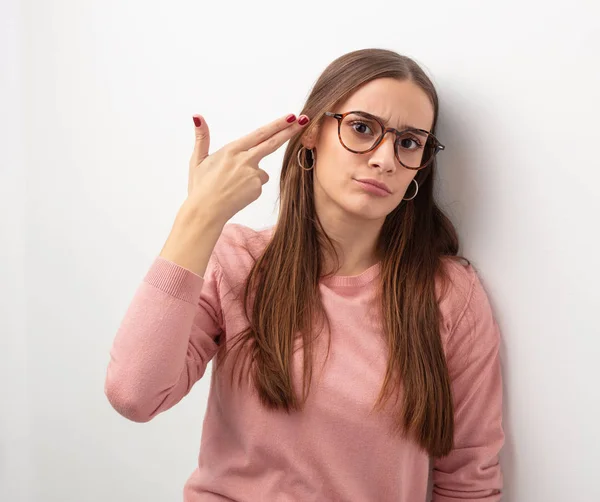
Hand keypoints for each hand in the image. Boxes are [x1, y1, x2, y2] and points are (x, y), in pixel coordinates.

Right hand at [184, 112, 309, 222]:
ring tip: (232, 185)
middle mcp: (245, 159)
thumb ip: (202, 138)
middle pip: (273, 143)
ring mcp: (253, 175)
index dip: (277, 125)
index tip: (291, 116)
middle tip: (304, 120)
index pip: (260, 133)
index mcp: (232, 150)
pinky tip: (237, 193)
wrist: (205, 212)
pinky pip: (258, 185)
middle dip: (290, 130)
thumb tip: (197, 116)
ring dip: (251, 175)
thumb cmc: (200, 187)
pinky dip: (250, 188)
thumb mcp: (197, 160)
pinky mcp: (257, 189)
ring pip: (261, 171)